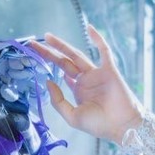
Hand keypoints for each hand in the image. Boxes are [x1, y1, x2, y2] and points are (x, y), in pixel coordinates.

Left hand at [30, 25, 144, 143]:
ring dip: (62, 45)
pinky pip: (104, 51)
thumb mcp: (72, 116)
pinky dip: (98, 39)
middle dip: (49, 52)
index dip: (48, 64)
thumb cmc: (99, 125)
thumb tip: (48, 82)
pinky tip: (89, 28)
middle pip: (64, 61)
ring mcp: (97, 73)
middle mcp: (86, 79)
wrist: (121, 126)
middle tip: (33, 44)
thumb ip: (58, 101)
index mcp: (78, 90)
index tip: (34, 57)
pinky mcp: (109, 69)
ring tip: (47, 36)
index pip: (61, 72)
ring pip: (77, 55)